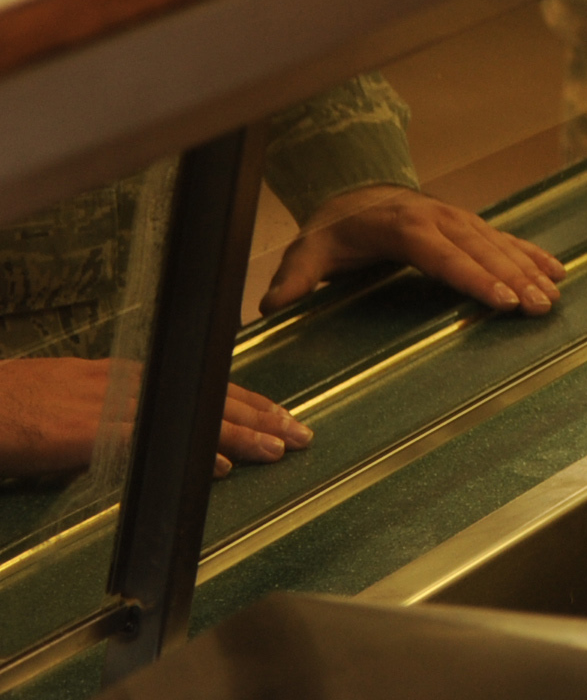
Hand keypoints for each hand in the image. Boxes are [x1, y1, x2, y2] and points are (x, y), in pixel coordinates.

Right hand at [0, 357, 310, 479]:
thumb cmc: (11, 403)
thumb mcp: (69, 399)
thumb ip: (108, 414)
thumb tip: (137, 434)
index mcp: (124, 375)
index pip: (200, 383)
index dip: (244, 400)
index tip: (279, 413)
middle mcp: (126, 383)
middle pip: (209, 394)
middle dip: (260, 414)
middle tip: (301, 432)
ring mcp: (108, 406)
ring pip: (192, 416)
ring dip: (242, 434)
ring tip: (279, 447)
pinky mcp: (87, 433)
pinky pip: (154, 442)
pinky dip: (190, 453)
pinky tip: (221, 466)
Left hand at [262, 186, 565, 317]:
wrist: (354, 190)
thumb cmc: (333, 229)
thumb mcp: (307, 250)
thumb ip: (294, 279)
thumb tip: (271, 308)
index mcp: (405, 227)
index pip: (445, 256)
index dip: (474, 279)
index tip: (501, 301)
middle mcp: (439, 218)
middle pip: (483, 252)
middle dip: (514, 279)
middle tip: (538, 308)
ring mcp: (458, 218)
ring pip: (500, 244)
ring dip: (529, 269)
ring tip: (552, 296)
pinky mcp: (468, 224)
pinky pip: (506, 238)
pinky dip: (532, 253)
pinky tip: (556, 270)